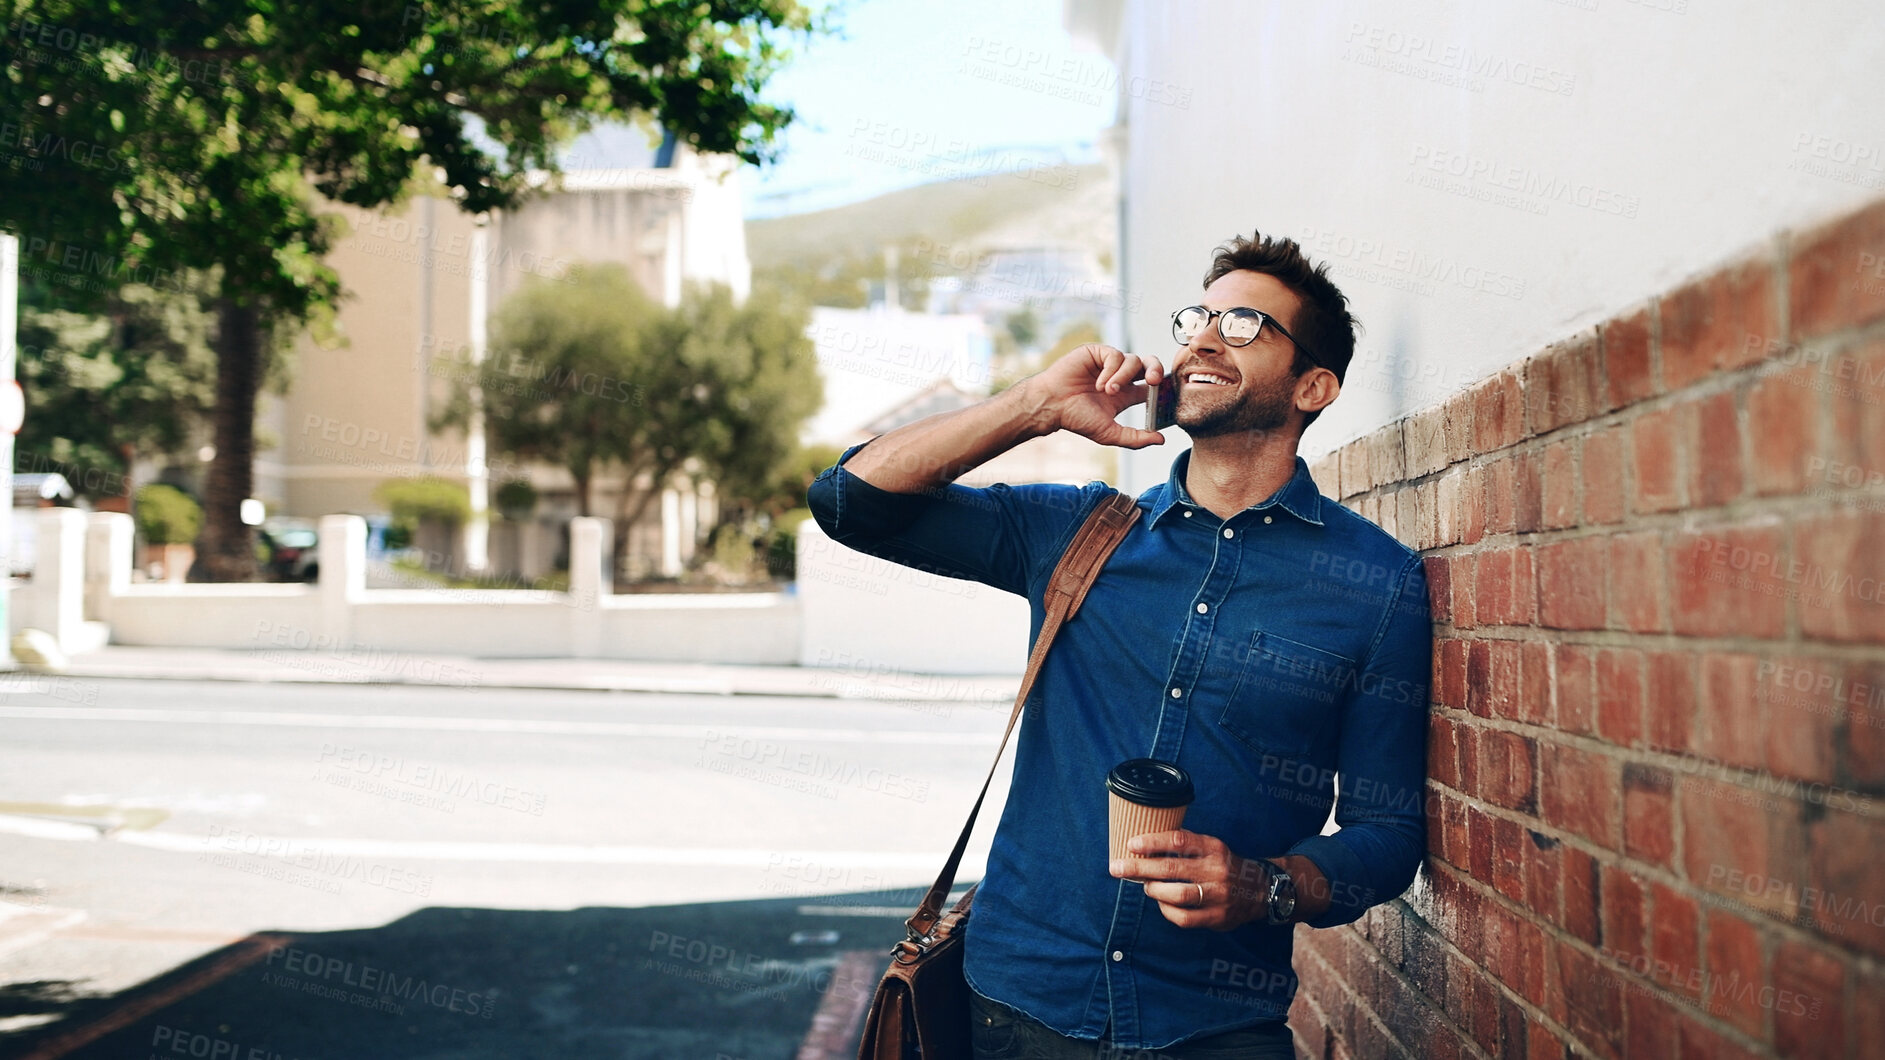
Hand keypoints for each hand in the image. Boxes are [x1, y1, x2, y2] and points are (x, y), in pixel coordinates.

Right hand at [1017, 344, 1166, 449]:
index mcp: (1126, 394)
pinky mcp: (1098, 353)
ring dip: (1123, 377)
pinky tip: (1098, 383)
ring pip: (1133, 360)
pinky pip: (1116, 355)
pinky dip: (1111, 370)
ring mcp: (1109, 364)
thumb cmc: (1076, 418)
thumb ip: (1135, 438)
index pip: (1152, 386)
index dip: (1161, 388)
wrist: (1053, 404)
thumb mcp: (1109, 433)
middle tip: (1154, 381)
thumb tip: (1161, 440)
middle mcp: (1120, 377)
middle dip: (1156, 369)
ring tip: (1107, 391)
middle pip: (1150, 365)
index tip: (1163, 395)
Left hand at [1109, 829, 1269, 930]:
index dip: (1153, 842)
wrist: (1259, 890)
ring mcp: (1218, 895)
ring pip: (1177, 894)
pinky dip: (1166, 910)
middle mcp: (1216, 870)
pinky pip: (1183, 917)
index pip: (1180, 840)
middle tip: (1117, 867)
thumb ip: (1185, 845)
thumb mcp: (1211, 847)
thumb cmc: (1224, 865)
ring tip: (1145, 886)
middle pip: (1172, 869)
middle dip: (1139, 868)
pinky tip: (1162, 903)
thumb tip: (1144, 845)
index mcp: (1214, 848)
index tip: (1131, 844)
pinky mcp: (1217, 917)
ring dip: (1153, 890)